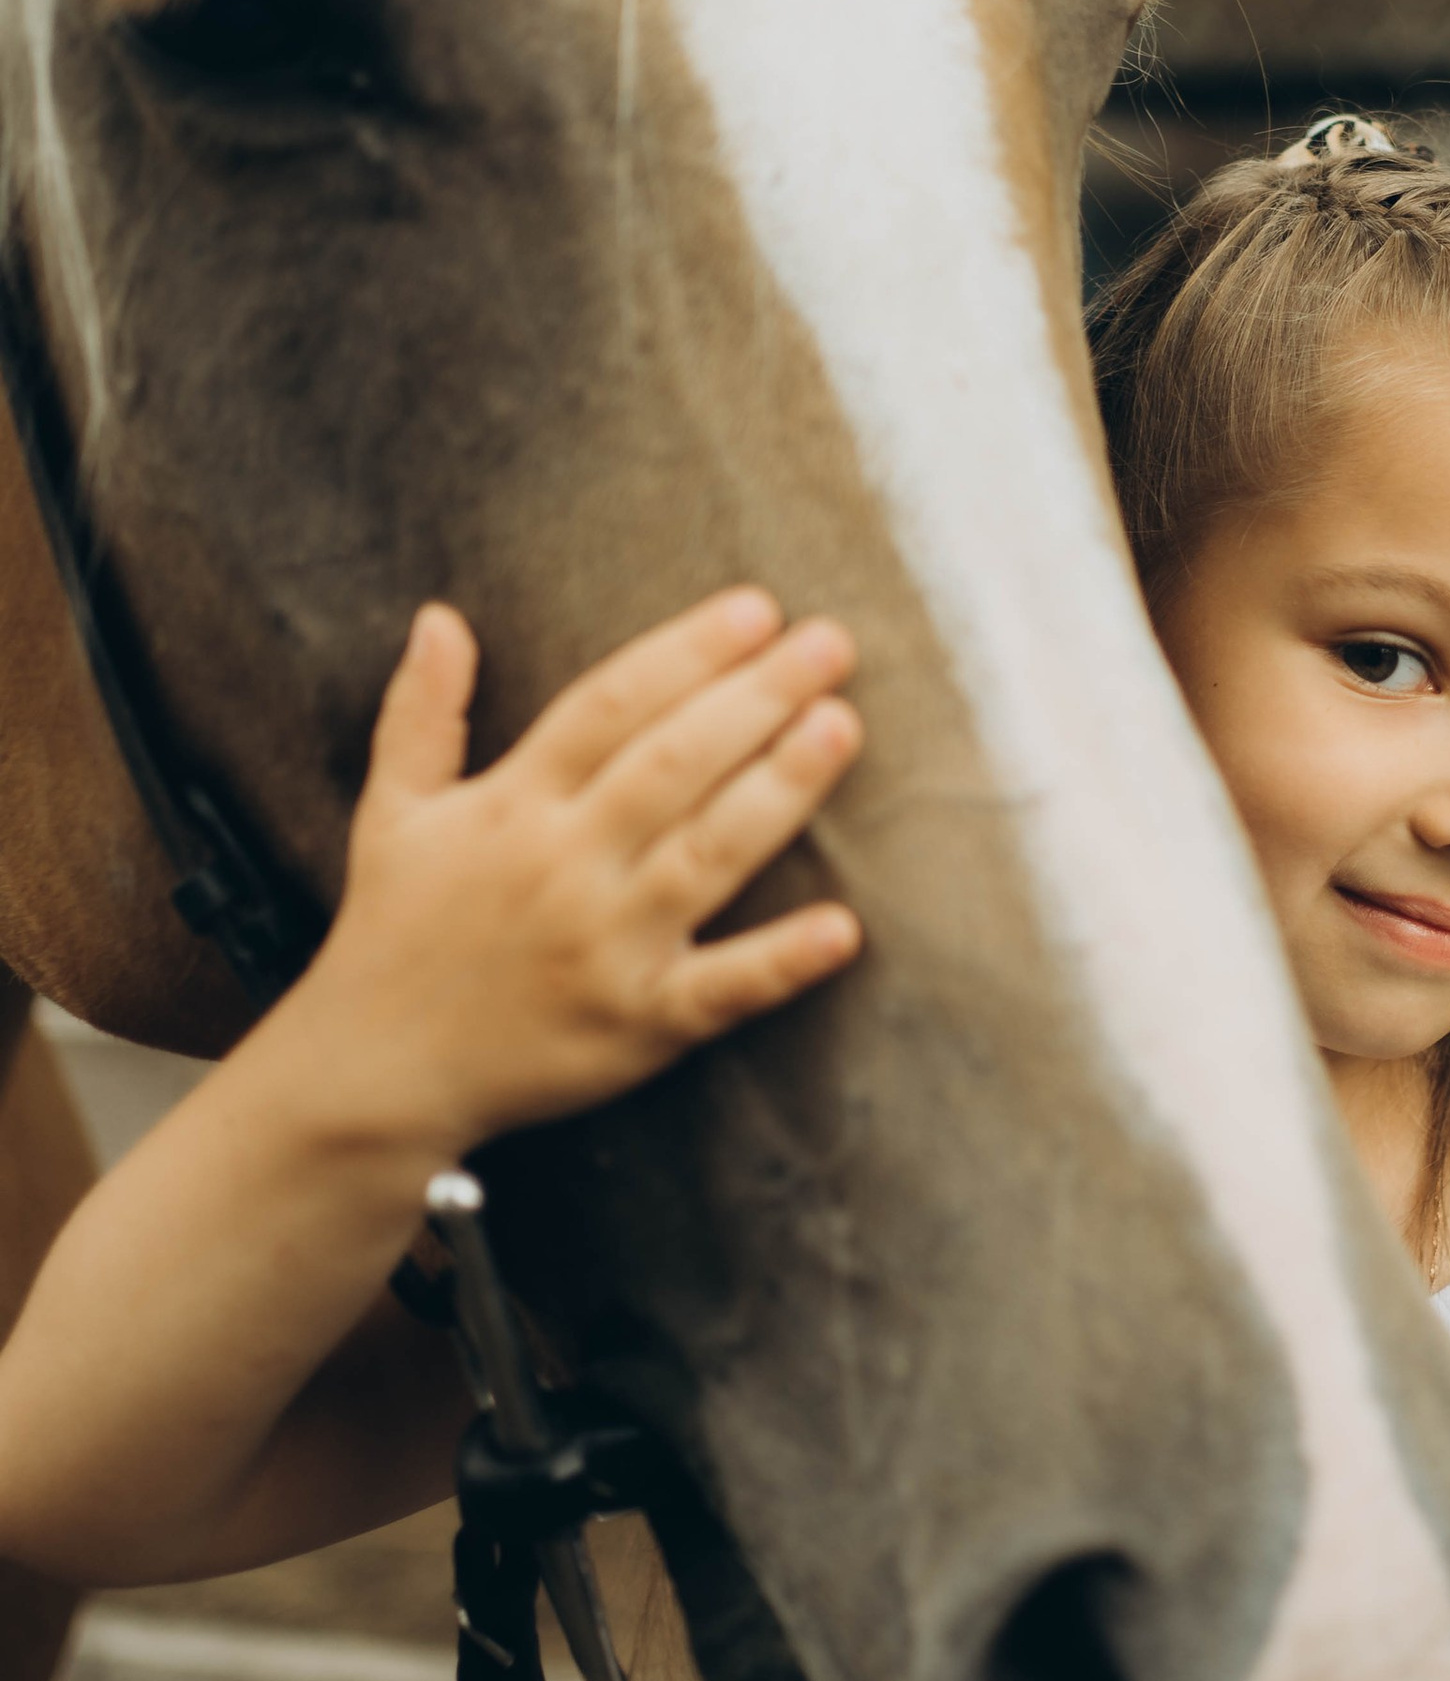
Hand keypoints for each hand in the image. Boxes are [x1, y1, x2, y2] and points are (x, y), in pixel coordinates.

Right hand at [299, 587, 861, 1158]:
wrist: (374, 1071)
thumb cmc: (394, 930)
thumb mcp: (392, 813)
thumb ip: (421, 712)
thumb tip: (438, 617)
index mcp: (513, 805)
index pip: (612, 705)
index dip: (686, 652)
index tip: (757, 608)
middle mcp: (564, 866)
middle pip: (674, 764)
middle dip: (757, 698)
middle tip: (832, 643)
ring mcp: (606, 947)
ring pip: (709, 854)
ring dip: (780, 789)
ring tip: (841, 725)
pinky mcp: (637, 1025)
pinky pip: (721, 990)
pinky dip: (782, 962)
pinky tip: (844, 928)